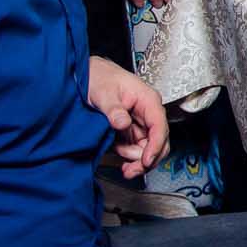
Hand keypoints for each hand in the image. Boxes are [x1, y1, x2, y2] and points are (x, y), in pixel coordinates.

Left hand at [88, 56, 169, 178]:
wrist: (87, 75)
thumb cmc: (98, 77)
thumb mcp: (103, 92)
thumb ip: (113, 109)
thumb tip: (122, 123)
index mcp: (148, 100)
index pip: (160, 126)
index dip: (156, 146)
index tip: (146, 161)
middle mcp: (148, 113)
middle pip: (159, 142)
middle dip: (147, 160)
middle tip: (130, 171)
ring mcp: (141, 123)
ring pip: (148, 149)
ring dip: (135, 159)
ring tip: (118, 155)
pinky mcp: (132, 130)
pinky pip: (136, 148)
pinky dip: (128, 156)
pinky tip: (118, 152)